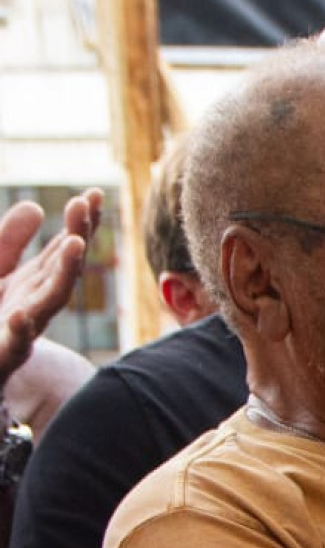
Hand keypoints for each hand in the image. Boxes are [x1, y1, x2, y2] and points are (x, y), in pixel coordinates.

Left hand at [0, 192, 99, 391]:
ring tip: (74, 244)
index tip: (93, 193)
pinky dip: (20, 330)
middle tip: (83, 205)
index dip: (81, 222)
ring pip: (50, 301)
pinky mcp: (3, 355)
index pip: (66, 249)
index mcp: (36, 284)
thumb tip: (35, 206)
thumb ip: (8, 242)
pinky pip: (14, 343)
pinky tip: (20, 316)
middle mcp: (37, 304)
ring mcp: (23, 330)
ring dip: (65, 274)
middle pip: (64, 268)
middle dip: (77, 236)